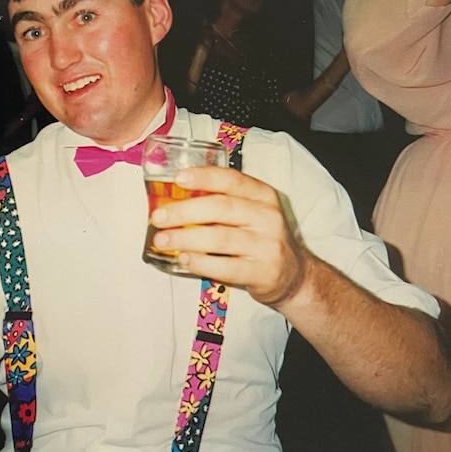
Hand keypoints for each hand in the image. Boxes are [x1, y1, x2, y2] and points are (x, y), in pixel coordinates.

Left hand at [149, 166, 308, 307]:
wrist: (292, 274)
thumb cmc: (259, 238)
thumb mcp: (249, 212)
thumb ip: (220, 202)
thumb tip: (172, 200)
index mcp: (262, 195)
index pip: (232, 179)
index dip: (204, 177)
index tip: (178, 178)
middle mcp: (268, 217)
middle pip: (222, 208)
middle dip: (185, 211)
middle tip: (158, 217)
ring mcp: (267, 245)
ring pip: (221, 237)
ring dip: (186, 238)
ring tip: (162, 240)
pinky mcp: (263, 272)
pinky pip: (226, 266)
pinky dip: (201, 262)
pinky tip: (183, 259)